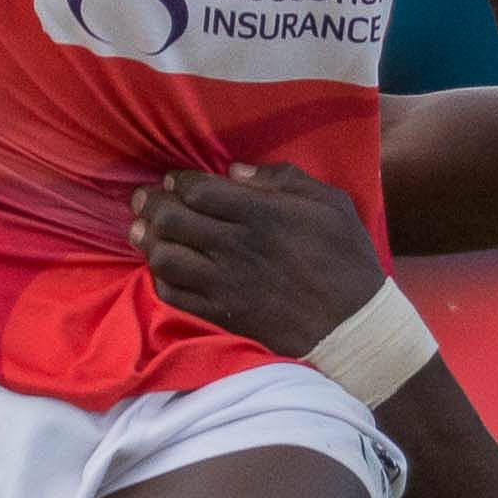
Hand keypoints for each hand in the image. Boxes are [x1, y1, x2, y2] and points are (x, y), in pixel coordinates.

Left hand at [130, 164, 393, 361]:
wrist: (353, 326)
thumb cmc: (346, 258)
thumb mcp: (330, 203)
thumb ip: (283, 179)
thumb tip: (234, 171)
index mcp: (261, 215)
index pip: (198, 191)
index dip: (177, 181)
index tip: (172, 180)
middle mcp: (236, 247)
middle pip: (172, 219)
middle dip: (151, 205)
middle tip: (144, 200)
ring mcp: (225, 284)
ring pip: (164, 257)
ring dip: (150, 241)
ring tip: (146, 232)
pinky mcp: (222, 315)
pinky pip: (174, 295)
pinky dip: (161, 278)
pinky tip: (164, 268)